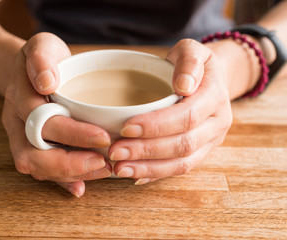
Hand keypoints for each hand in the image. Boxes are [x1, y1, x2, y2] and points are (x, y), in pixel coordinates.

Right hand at [2, 33, 111, 197]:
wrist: (32, 72)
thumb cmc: (44, 59)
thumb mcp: (42, 46)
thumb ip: (41, 58)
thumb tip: (46, 83)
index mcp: (18, 97)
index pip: (42, 121)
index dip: (71, 133)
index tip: (102, 136)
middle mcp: (17, 124)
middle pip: (34, 154)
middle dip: (70, 163)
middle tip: (105, 163)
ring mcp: (22, 140)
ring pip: (38, 167)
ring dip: (70, 174)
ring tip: (103, 171)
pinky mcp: (32, 149)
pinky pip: (43, 171)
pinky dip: (62, 182)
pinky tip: (81, 188)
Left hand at [109, 39, 232, 184]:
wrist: (212, 80)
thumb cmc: (193, 64)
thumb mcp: (192, 50)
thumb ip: (188, 61)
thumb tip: (183, 85)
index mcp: (215, 96)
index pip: (186, 116)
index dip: (156, 125)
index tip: (126, 128)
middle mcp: (217, 123)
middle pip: (183, 144)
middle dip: (147, 151)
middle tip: (115, 153)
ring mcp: (211, 141)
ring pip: (183, 163)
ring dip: (149, 168)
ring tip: (119, 169)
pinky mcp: (202, 152)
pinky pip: (181, 169)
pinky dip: (156, 174)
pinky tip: (134, 176)